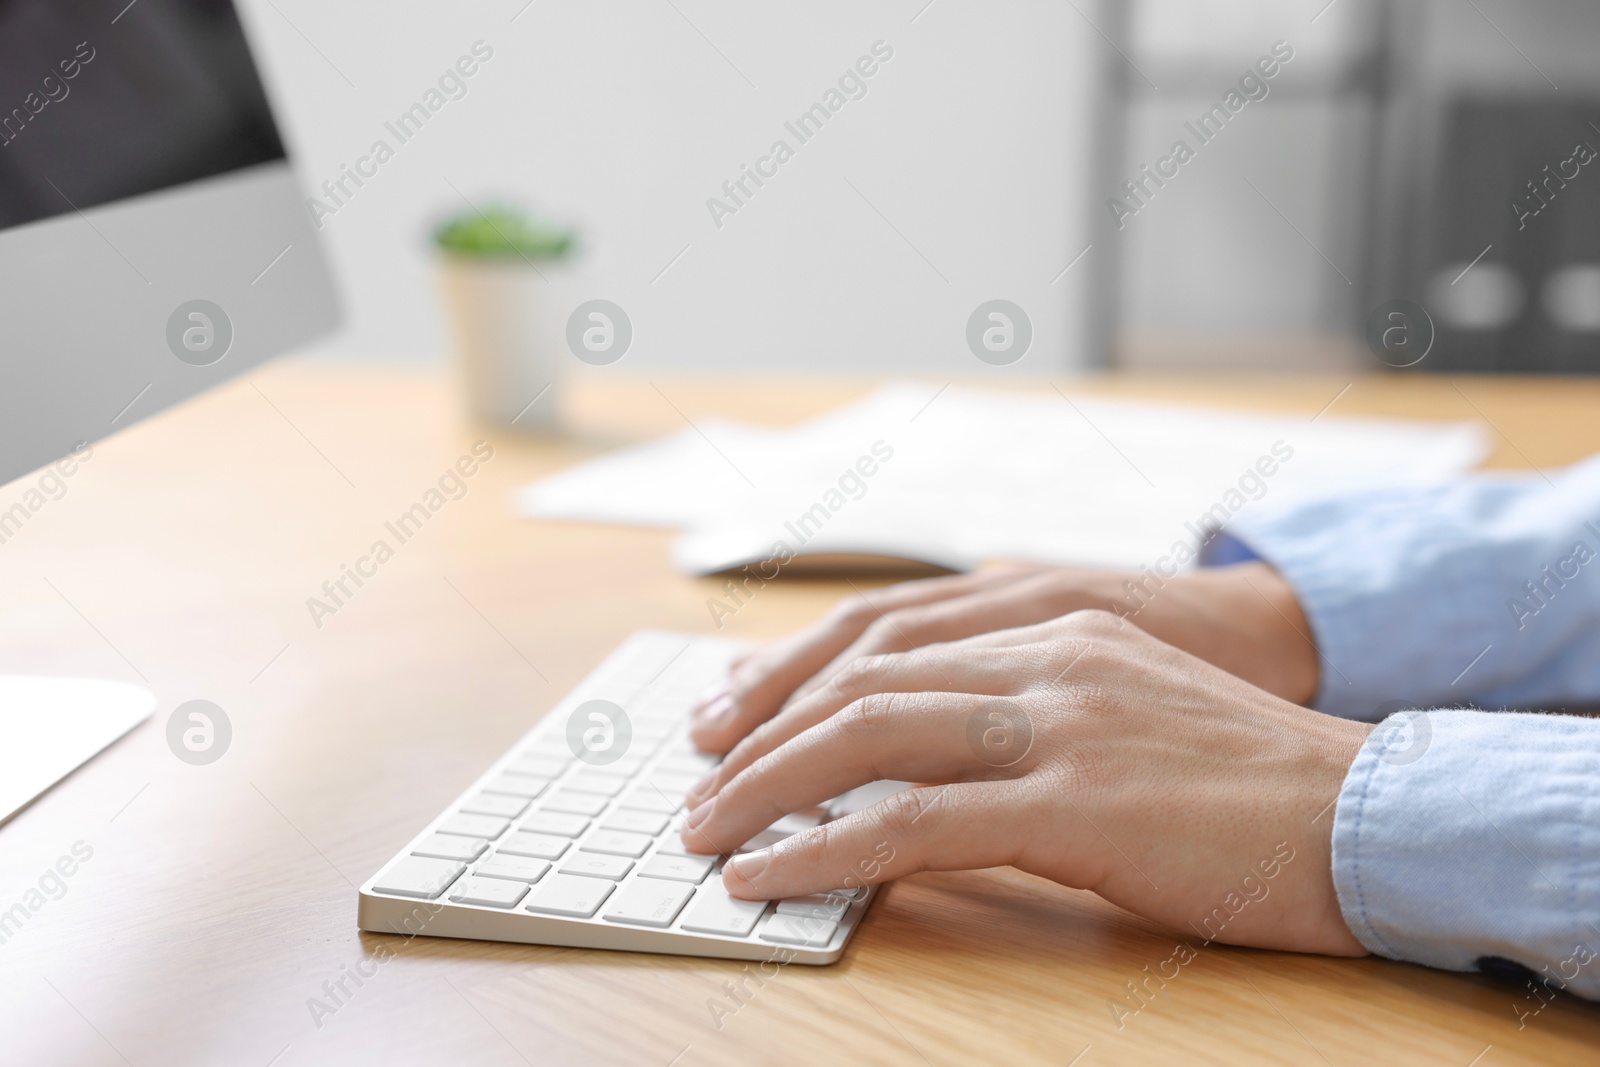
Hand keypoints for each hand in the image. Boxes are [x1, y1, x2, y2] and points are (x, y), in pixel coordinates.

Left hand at [680, 611, 1370, 955]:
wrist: (1364, 810)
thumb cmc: (1249, 776)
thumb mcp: (1128, 708)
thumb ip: (1032, 707)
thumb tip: (937, 754)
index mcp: (1052, 627)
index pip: (885, 641)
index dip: (793, 681)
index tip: (729, 722)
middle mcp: (1043, 657)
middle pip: (858, 682)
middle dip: (758, 737)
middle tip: (695, 787)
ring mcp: (1056, 723)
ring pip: (866, 738)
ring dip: (765, 788)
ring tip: (705, 834)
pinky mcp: (1072, 802)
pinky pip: (911, 825)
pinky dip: (823, 851)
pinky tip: (771, 877)